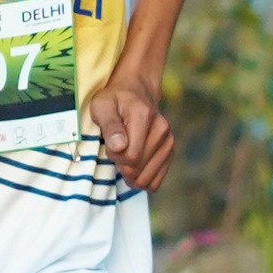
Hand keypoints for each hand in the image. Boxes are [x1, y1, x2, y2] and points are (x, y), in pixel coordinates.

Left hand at [90, 71, 174, 193]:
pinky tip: (134, 169)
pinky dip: (142, 179)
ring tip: (124, 157)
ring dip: (131, 175)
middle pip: (138, 169)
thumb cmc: (114, 100)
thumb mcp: (102, 106)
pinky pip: (156, 180)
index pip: (130, 156)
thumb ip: (109, 125)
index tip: (109, 146)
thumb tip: (119, 147)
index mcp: (144, 116)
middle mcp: (162, 129)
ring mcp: (168, 141)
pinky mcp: (170, 151)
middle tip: (116, 151)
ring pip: (147, 178)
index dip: (115, 157)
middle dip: (121, 166)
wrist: (137, 92)